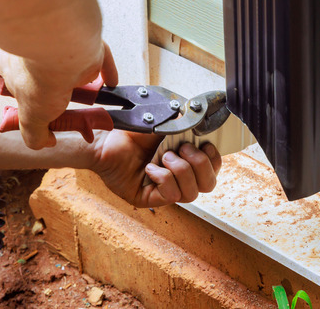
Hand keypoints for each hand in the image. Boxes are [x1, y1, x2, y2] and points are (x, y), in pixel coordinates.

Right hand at [0, 41, 117, 148]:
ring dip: (78, 75)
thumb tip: (44, 142)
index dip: (6, 79)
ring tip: (84, 93)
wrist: (62, 50)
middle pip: (37, 64)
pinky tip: (110, 80)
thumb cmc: (38, 76)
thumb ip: (34, 133)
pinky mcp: (84, 43)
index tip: (14, 91)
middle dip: (47, 80)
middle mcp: (33, 50)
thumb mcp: (31, 116)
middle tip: (55, 97)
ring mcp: (59, 45)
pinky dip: (106, 69)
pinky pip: (99, 55)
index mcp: (9, 63)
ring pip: (68, 59)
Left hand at [91, 130, 221, 207]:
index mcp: (186, 161)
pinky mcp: (149, 199)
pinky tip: (150, 168)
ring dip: (181, 170)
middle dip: (200, 164)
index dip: (214, 159)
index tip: (204, 144)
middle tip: (182, 149)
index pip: (213, 169)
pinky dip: (164, 178)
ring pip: (191, 193)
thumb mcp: (163, 123)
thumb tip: (199, 119)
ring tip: (164, 156)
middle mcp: (179, 178)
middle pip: (208, 185)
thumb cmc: (132, 133)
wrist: (106, 140)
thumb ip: (184, 122)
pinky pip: (170, 196)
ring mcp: (165, 190)